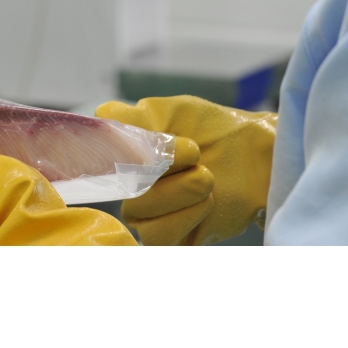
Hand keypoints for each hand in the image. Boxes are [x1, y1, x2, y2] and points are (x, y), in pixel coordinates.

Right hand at [96, 96, 276, 244]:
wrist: (258, 154)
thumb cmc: (214, 127)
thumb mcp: (171, 110)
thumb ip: (130, 118)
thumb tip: (101, 121)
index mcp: (121, 149)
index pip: (90, 156)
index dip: (115, 152)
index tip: (151, 142)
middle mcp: (128, 182)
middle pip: (119, 186)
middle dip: (161, 168)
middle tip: (195, 152)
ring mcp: (149, 212)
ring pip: (137, 213)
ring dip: (177, 193)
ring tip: (207, 178)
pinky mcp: (173, 237)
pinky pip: (158, 236)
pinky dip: (185, 217)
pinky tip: (206, 203)